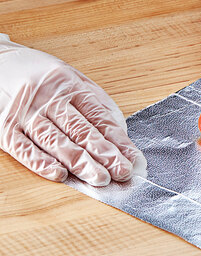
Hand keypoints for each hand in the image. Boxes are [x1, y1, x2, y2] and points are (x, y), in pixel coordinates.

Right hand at [0, 35, 145, 185]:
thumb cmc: (44, 77)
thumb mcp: (74, 79)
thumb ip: (96, 104)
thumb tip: (119, 135)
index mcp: (70, 86)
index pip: (99, 117)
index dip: (117, 140)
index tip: (132, 158)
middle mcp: (49, 99)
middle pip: (80, 130)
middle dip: (104, 154)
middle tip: (121, 172)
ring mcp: (26, 114)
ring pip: (56, 142)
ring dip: (79, 163)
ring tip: (100, 179)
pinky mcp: (5, 128)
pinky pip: (24, 149)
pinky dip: (42, 163)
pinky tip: (60, 175)